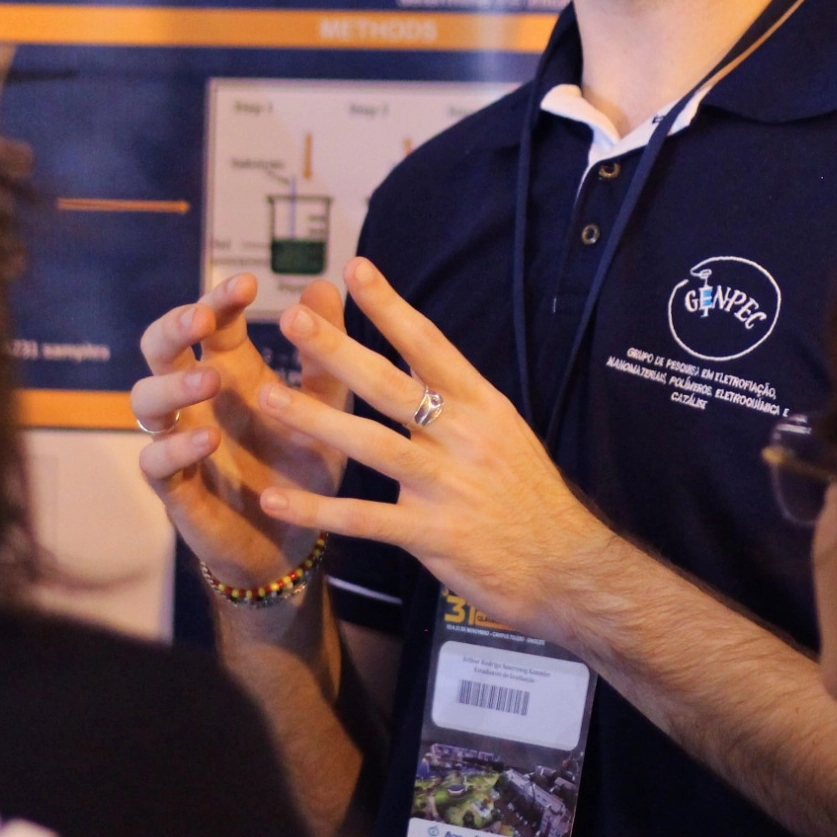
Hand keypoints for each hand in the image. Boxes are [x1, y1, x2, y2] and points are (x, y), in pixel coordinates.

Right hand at [132, 273, 351, 590]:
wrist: (293, 540)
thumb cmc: (303, 463)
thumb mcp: (326, 405)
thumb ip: (327, 351)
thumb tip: (326, 281)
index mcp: (231, 370)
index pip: (212, 321)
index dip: (221, 299)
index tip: (247, 283)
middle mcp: (196, 399)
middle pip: (160, 347)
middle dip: (174, 326)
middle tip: (201, 319)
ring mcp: (178, 440)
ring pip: (144, 399)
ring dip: (173, 385)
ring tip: (209, 379)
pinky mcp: (174, 487)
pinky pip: (154, 460)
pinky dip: (177, 446)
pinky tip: (209, 439)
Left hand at [254, 257, 619, 643]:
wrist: (569, 567)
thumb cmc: (529, 497)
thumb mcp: (503, 433)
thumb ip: (456, 401)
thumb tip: (415, 357)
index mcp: (482, 406)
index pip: (430, 345)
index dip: (390, 307)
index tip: (354, 269)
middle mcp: (464, 437)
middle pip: (391, 385)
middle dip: (339, 349)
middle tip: (293, 318)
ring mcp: (449, 486)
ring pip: (371, 444)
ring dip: (316, 419)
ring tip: (267, 396)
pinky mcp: (434, 535)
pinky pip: (364, 519)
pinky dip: (318, 509)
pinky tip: (275, 499)